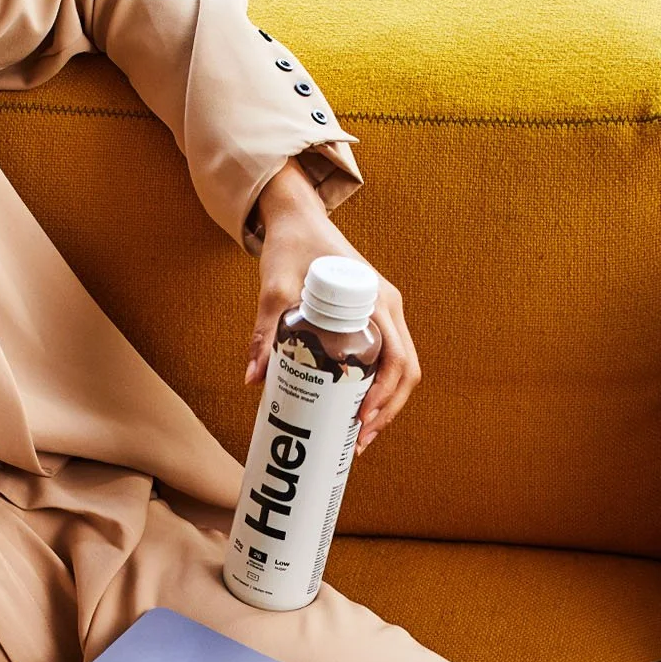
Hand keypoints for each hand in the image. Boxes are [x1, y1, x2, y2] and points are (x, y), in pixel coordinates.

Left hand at [247, 161, 422, 452]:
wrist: (297, 219)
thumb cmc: (291, 248)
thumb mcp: (274, 289)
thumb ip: (265, 333)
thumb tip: (254, 380)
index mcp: (377, 301)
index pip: (397, 359)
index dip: (386, 396)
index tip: (361, 420)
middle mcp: (389, 308)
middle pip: (406, 371)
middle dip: (387, 410)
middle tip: (358, 441)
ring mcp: (384, 313)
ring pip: (401, 368)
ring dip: (385, 404)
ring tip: (357, 436)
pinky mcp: (373, 317)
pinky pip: (387, 358)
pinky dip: (378, 387)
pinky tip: (355, 410)